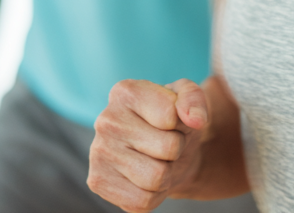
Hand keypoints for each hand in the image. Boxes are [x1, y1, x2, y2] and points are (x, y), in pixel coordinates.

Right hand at [88, 78, 207, 211]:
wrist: (162, 154)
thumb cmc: (174, 122)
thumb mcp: (188, 99)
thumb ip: (194, 98)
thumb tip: (195, 119)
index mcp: (126, 91)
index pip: (171, 115)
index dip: (182, 123)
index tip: (172, 120)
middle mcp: (106, 119)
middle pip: (168, 148)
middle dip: (176, 149)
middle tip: (165, 144)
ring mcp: (98, 151)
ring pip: (157, 177)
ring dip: (167, 174)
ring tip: (156, 160)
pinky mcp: (97, 181)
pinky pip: (142, 202)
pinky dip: (154, 195)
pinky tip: (143, 178)